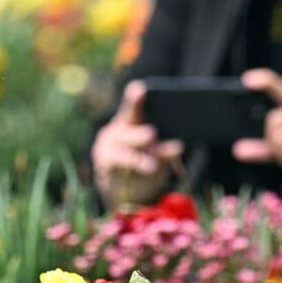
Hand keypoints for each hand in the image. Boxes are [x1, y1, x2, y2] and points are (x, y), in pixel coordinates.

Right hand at [91, 80, 183, 207]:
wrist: (123, 193)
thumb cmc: (143, 166)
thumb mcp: (158, 157)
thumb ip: (165, 150)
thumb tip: (178, 146)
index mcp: (129, 122)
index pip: (132, 108)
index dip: (135, 99)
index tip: (141, 89)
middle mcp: (115, 132)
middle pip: (127, 130)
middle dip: (140, 133)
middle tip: (152, 134)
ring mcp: (106, 148)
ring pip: (123, 150)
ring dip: (137, 158)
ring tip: (152, 164)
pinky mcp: (104, 167)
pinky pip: (117, 167)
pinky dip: (130, 171)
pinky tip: (141, 172)